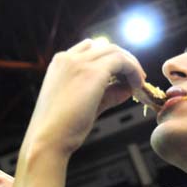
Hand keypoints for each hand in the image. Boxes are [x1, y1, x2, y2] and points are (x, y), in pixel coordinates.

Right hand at [27, 39, 145, 155]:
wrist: (48, 139)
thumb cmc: (60, 128)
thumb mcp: (84, 105)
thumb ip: (105, 94)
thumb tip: (127, 88)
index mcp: (59, 64)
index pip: (88, 49)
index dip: (107, 59)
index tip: (119, 74)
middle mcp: (67, 58)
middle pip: (104, 47)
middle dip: (122, 60)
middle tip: (134, 77)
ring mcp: (79, 62)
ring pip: (114, 51)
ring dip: (130, 64)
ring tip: (138, 82)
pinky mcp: (93, 72)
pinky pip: (122, 61)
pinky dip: (133, 70)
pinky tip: (137, 85)